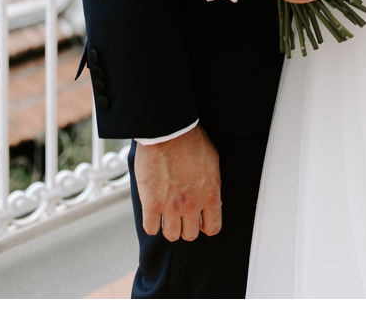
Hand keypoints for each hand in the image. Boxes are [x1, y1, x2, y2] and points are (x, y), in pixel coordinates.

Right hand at [132, 126, 221, 241]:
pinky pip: (150, 228)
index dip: (205, 225)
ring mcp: (171, 206)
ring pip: (172, 235)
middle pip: (190, 234)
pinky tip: (152, 214)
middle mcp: (192, 206)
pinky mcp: (151, 203)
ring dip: (169, 226)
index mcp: (210, 196)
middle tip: (180, 215)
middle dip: (186, 226)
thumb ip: (214, 186)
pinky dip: (151, 224)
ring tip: (165, 215)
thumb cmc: (190, 140)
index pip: (212, 228)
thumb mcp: (212, 163)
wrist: (167, 130)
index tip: (198, 220)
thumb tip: (215, 201)